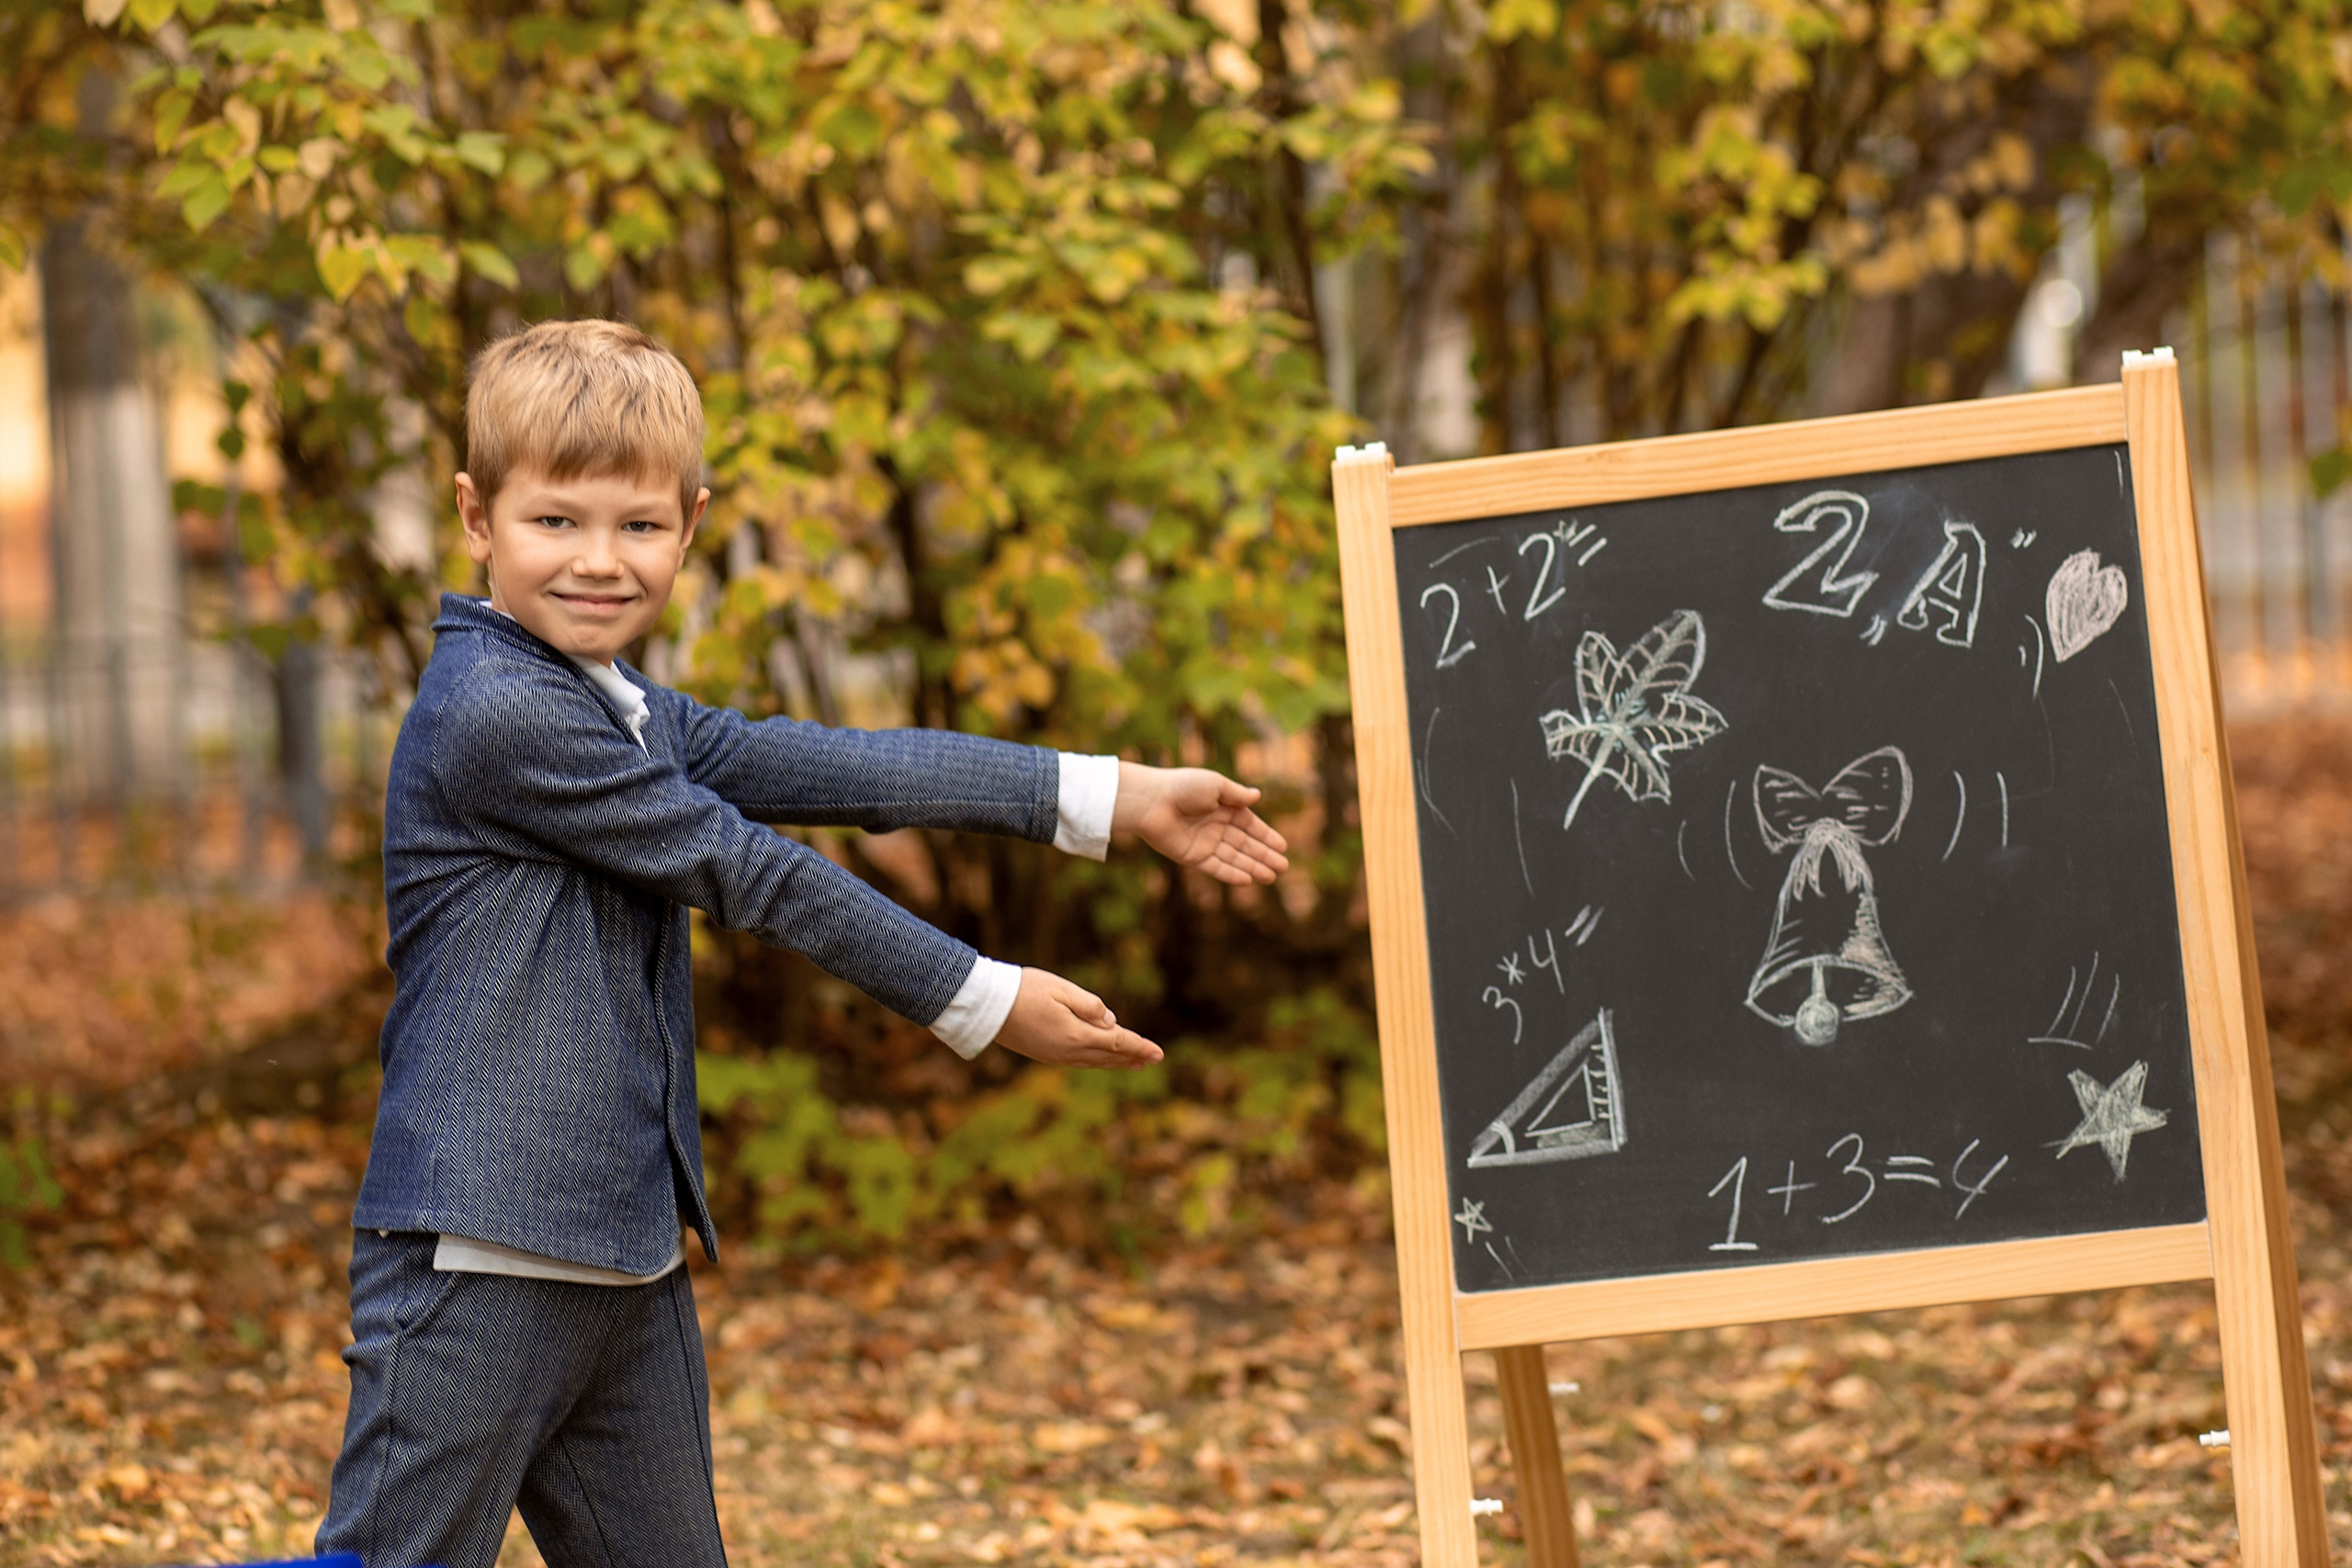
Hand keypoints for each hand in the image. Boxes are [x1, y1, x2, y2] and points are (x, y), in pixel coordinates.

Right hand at [994, 968, 1162, 1068]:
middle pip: (1109, 1056)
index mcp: (1077, 1035)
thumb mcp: (1062, 989)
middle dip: (1133, 1056)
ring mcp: (1056, 1056)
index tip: (1159, 1052)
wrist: (987, 1006)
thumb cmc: (1024, 989)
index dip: (1140, 1046)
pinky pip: (1079, 1062)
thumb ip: (1090, 1005)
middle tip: (1154, 1059)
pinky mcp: (1045, 1055)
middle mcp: (1069, 1051)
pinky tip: (1101, 1060)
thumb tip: (1111, 1021)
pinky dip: (1097, 1062)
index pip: (1118, 1042)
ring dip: (1116, 1062)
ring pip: (1095, 1062)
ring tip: (1134, 1062)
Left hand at [1112, 763, 1288, 885]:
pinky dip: (1231, 874)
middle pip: (1245, 844)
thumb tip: (1257, 795)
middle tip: (1283, 867)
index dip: (1266, 836)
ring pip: (1234, 858)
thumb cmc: (1183, 786)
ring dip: (1253, 867)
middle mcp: (1215, 826)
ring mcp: (1204, 842)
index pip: (1250, 825)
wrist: (1151, 801)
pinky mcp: (1192, 856)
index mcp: (1223, 807)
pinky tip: (1248, 880)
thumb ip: (1236, 795)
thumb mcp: (1215, 785)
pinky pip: (1216, 867)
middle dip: (1264, 856)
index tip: (1283, 847)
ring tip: (1271, 877)